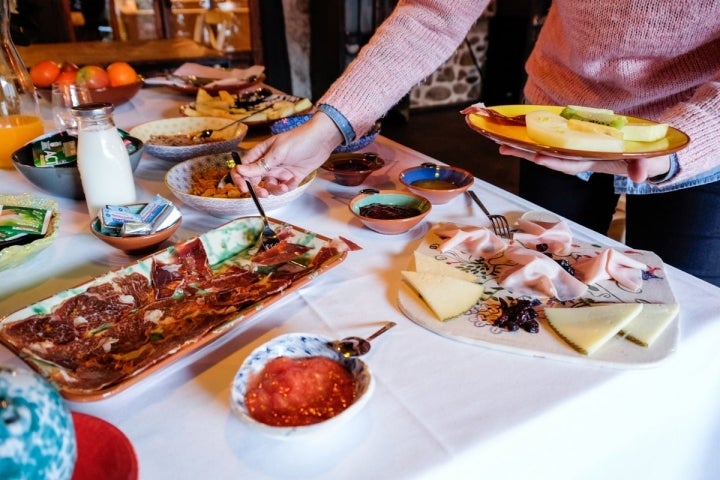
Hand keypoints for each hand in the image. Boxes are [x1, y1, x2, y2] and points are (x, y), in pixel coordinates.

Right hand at [231, 112, 343, 196]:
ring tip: (284, 187)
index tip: (244, 188)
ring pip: (270, 186)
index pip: (243, 167)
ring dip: (275, 190)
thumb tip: (239, 170)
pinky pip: (284, 187)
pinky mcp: (291, 176)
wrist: (322, 140)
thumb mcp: (277, 153)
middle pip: (255, 180)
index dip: (240, 178)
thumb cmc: (299, 140)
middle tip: (263, 194)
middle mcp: (268, 163)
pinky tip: (293, 181)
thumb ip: (259, 165)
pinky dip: (287, 187)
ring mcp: (280, 170)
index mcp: (261, 154)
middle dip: (257, 189)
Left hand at [498, 145, 670, 182]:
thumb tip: (639, 176)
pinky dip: (534, 139)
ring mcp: (575, 151)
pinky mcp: (574, 142)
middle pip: (550, 157)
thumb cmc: (646, 158)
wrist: (645, 155)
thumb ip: (644, 167)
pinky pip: (550, 141)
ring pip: (546, 150)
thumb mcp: (649, 162)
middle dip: (528, 154)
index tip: (539, 158)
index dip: (556, 161)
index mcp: (595, 161)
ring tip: (501, 144)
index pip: (571, 163)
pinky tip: (516, 136)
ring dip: (523, 148)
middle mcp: (580, 158)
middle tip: (504, 148)